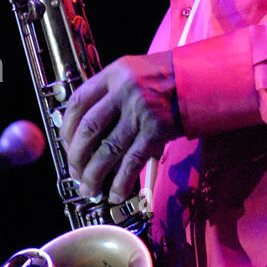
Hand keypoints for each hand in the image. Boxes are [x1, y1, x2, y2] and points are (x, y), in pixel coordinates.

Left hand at [60, 50, 182, 203]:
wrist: (200, 79)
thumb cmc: (165, 78)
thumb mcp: (132, 74)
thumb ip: (110, 94)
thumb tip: (88, 132)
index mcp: (114, 74)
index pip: (79, 102)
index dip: (67, 127)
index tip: (66, 144)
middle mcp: (124, 91)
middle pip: (89, 129)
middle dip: (77, 157)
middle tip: (75, 173)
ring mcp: (141, 112)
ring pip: (108, 149)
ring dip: (95, 174)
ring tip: (90, 189)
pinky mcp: (157, 131)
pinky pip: (133, 161)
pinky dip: (122, 181)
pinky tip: (116, 192)